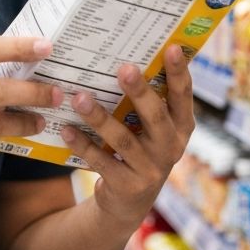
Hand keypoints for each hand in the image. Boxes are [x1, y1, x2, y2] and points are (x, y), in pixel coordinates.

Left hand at [58, 45, 194, 231]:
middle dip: (140, 92)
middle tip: (124, 68)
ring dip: (99, 117)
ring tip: (79, 97)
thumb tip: (128, 55)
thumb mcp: (151, 128)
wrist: (129, 202)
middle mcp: (170, 147)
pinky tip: (67, 129)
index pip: (182, 96)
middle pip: (155, 116)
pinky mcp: (127, 185)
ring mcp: (150, 169)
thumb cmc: (139, 148)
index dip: (179, 72)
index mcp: (181, 126)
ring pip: (123, 138)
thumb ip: (148, 100)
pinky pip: (101, 160)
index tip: (171, 48)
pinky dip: (83, 144)